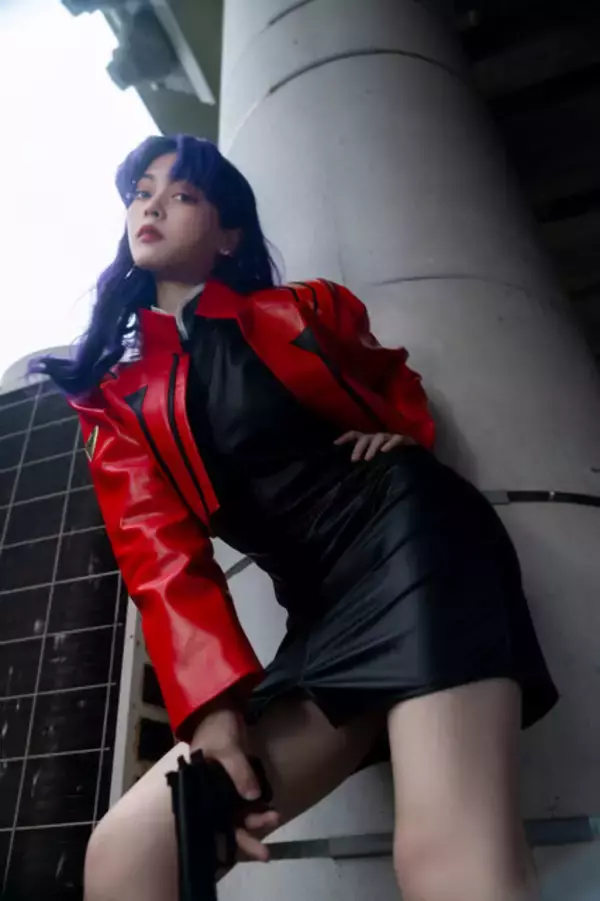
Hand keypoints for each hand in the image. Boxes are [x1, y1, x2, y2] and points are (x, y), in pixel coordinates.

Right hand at [190, 699, 278, 862]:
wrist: (220, 708)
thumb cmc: (216, 728)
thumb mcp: (227, 748)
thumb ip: (239, 772)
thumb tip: (254, 798)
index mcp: (200, 791)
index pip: (211, 823)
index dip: (226, 840)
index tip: (239, 852)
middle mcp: (210, 795)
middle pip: (226, 824)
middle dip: (246, 838)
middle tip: (266, 854)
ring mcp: (224, 788)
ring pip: (239, 813)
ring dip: (255, 820)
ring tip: (275, 819)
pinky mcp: (237, 779)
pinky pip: (246, 799)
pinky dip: (256, 807)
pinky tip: (270, 811)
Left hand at [334, 430, 414, 461]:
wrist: (416, 467)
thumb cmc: (392, 468)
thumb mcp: (375, 467)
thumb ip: (364, 468)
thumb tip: (347, 476)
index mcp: (370, 443)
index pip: (355, 435)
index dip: (345, 438)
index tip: (335, 444)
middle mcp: (379, 439)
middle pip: (366, 437)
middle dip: (359, 447)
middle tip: (355, 460)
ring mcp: (391, 438)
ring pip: (379, 437)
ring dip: (372, 447)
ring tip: (368, 459)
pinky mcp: (405, 441)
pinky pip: (397, 439)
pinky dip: (390, 444)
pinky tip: (385, 451)